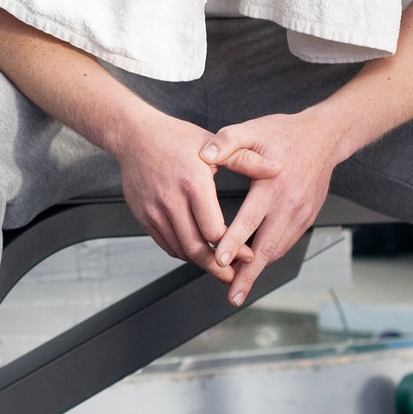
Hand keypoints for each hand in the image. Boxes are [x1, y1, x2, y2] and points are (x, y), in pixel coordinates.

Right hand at [115, 115, 279, 283]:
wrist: (134, 136)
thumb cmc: (176, 138)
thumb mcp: (214, 145)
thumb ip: (247, 161)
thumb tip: (278, 169)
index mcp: (193, 183)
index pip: (214, 230)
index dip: (233, 247)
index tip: (247, 255)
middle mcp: (171, 200)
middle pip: (196, 248)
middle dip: (218, 268)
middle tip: (234, 277)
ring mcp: (154, 211)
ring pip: (180, 250)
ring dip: (201, 263)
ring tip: (219, 267)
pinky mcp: (144, 216)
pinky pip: (166, 244)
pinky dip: (183, 253)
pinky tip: (197, 252)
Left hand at [200, 111, 344, 305]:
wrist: (324, 137)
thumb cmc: (284, 133)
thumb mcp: (252, 129)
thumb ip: (227, 141)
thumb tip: (204, 155)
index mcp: (272, 184)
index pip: (250, 219)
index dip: (233, 241)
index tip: (219, 260)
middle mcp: (289, 204)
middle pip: (266, 246)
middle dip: (248, 273)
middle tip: (232, 294)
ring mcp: (301, 214)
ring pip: (278, 249)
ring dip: (259, 270)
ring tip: (239, 287)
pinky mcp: (306, 218)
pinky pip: (286, 243)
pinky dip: (270, 257)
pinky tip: (255, 266)